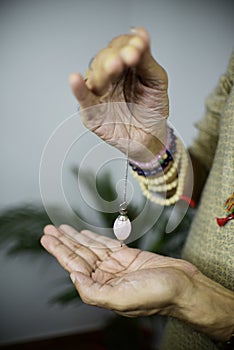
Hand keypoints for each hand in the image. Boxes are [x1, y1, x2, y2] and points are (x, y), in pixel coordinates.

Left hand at [41, 224, 196, 316]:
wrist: (184, 286)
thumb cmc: (158, 295)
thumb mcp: (121, 298)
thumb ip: (93, 291)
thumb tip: (73, 278)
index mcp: (102, 288)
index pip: (74, 266)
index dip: (59, 251)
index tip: (47, 239)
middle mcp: (106, 276)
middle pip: (79, 254)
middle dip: (63, 241)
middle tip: (49, 230)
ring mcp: (117, 265)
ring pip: (91, 248)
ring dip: (75, 237)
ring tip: (61, 228)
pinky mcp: (128, 256)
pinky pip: (106, 244)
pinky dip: (94, 238)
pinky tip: (84, 234)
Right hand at [69, 27, 168, 160]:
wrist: (151, 138)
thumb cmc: (152, 110)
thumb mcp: (156, 82)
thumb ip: (147, 60)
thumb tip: (140, 33)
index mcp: (124, 66)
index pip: (120, 47)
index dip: (127, 45)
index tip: (138, 47)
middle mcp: (109, 77)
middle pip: (105, 58)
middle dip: (116, 56)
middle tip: (129, 57)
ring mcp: (99, 93)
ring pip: (95, 75)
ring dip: (103, 70)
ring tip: (115, 66)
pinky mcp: (92, 111)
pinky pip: (83, 99)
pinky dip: (78, 89)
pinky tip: (75, 79)